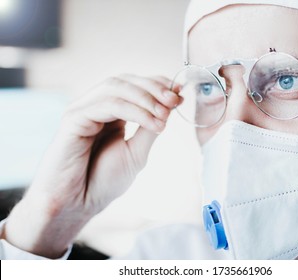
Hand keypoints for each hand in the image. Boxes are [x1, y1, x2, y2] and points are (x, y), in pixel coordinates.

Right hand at [2, 75, 180, 257]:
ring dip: (146, 98)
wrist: (78, 203)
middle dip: (154, 88)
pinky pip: (107, 104)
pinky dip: (134, 111)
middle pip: (126, 81)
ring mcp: (83, 110)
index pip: (134, 87)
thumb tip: (170, 106)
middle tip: (175, 100)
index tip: (180, 93)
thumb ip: (150, 128)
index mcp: (110, 113)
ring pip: (116, 87)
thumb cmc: (103, 180)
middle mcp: (95, 106)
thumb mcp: (137, 152)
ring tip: (165, 114)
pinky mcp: (74, 117)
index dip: (157, 85)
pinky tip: (153, 124)